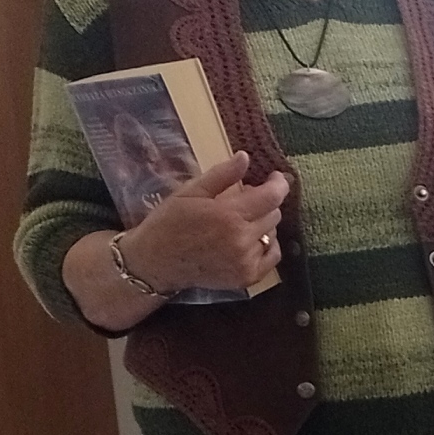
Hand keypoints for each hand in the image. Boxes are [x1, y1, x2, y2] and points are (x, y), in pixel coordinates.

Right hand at [124, 152, 288, 293]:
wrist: (155, 263)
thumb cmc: (169, 223)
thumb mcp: (190, 192)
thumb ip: (221, 175)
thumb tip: (245, 157)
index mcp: (228, 215)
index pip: (272, 197)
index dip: (279, 184)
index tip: (275, 177)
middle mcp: (242, 240)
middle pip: (273, 214)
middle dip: (263, 203)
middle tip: (243, 201)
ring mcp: (246, 261)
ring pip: (273, 234)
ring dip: (262, 224)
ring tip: (240, 222)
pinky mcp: (247, 277)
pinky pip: (273, 256)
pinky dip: (268, 245)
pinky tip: (251, 240)